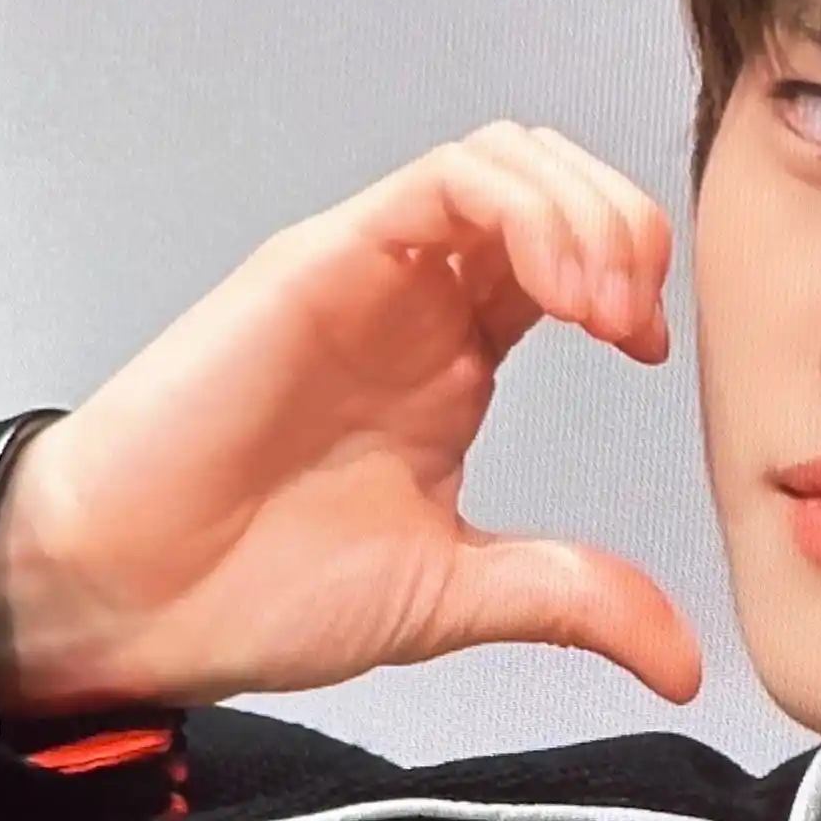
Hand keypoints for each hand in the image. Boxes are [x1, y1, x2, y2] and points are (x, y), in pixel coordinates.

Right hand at [0, 124, 700, 712]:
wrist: (139, 603)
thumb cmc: (258, 588)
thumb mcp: (460, 597)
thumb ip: (574, 601)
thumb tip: (681, 662)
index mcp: (455, 356)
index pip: (573, 255)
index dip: (634, 280)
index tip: (649, 356)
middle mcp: (420, 298)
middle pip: (555, 183)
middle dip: (625, 228)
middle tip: (634, 323)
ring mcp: (374, 270)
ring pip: (511, 158)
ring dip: (585, 214)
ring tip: (604, 308)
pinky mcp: (325, 257)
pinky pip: (447, 178)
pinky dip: (528, 212)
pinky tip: (560, 295)